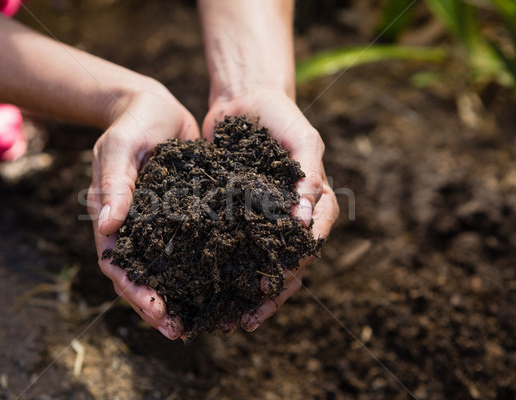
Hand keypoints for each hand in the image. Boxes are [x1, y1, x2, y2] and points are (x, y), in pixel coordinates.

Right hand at [88, 86, 199, 339]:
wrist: (156, 106)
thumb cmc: (133, 123)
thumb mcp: (120, 146)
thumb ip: (114, 183)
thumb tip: (107, 225)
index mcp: (112, 216)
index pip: (117, 264)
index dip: (134, 290)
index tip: (156, 310)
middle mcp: (135, 228)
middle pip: (141, 276)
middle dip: (157, 306)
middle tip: (180, 331)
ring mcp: (160, 225)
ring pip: (166, 268)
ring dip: (180, 295)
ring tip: (202, 319)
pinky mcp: (184, 216)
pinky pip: (190, 247)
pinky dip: (200, 268)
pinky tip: (222, 284)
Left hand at [202, 89, 338, 332]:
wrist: (244, 100)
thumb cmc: (281, 116)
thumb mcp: (304, 140)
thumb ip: (309, 175)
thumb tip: (307, 221)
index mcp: (313, 205)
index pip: (310, 245)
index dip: (294, 269)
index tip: (275, 287)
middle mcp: (288, 219)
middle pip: (284, 265)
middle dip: (267, 295)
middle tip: (244, 320)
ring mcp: (260, 219)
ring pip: (256, 263)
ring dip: (243, 293)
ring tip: (225, 319)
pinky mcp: (233, 214)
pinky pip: (229, 245)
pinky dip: (221, 268)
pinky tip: (203, 288)